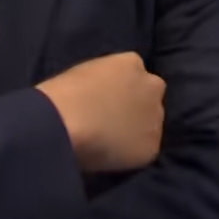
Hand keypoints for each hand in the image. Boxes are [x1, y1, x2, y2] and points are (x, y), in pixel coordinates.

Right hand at [34, 51, 165, 172]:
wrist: (64, 123)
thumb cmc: (63, 94)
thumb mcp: (84, 74)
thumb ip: (104, 81)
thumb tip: (104, 96)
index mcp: (132, 62)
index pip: (134, 74)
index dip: (120, 90)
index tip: (106, 101)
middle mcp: (152, 86)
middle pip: (149, 96)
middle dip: (136, 107)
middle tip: (112, 121)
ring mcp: (156, 117)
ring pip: (150, 125)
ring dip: (136, 131)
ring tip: (109, 141)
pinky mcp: (152, 146)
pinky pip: (144, 150)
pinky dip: (131, 154)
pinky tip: (110, 156)